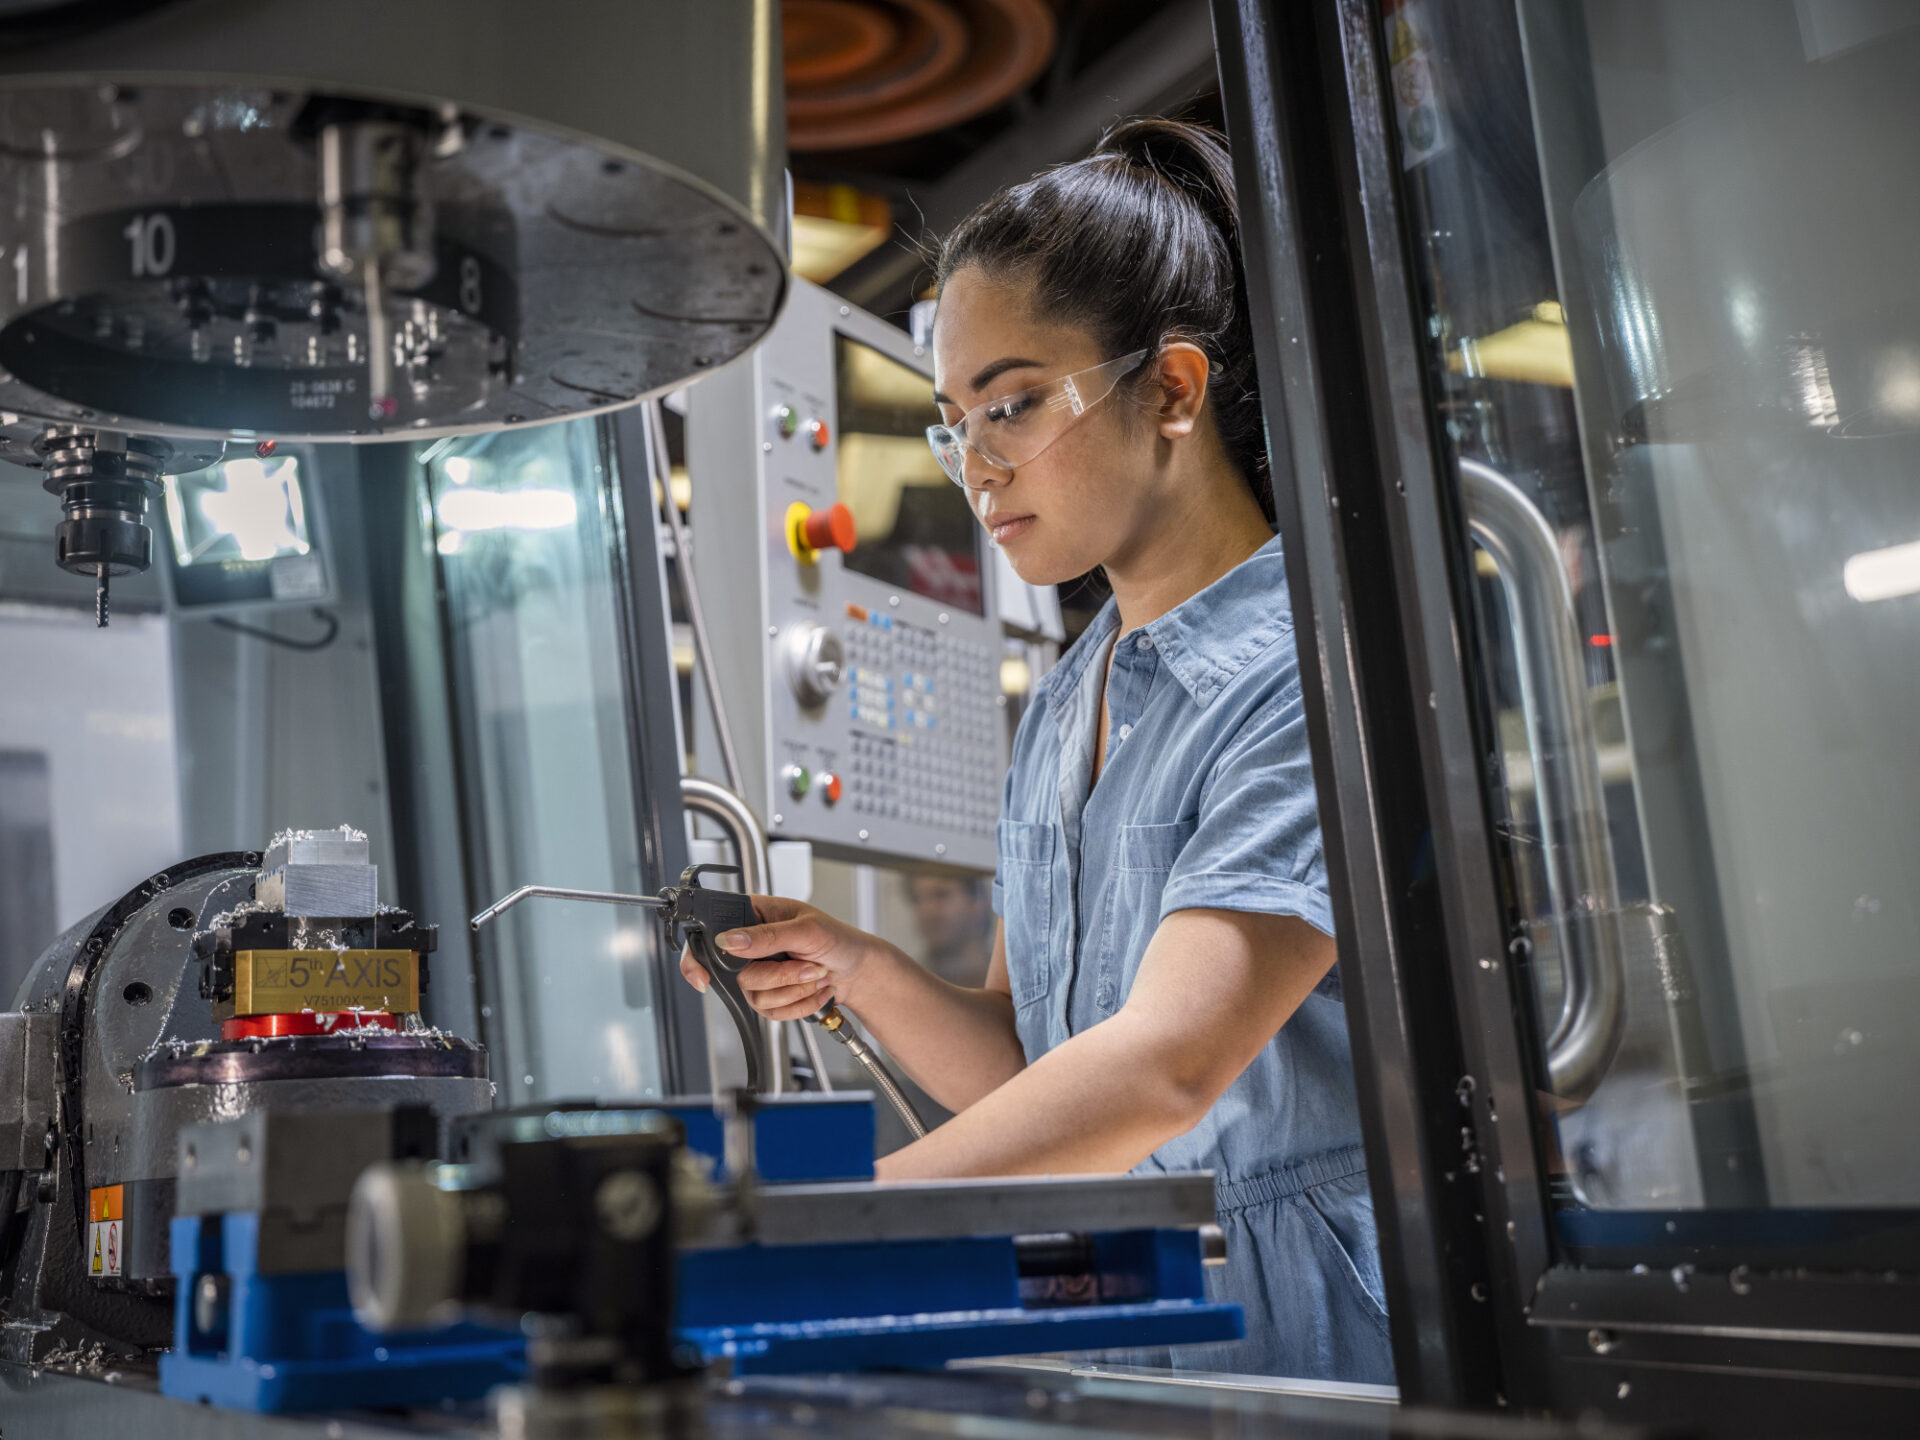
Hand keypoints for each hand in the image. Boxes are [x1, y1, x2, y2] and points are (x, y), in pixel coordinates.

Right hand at [678, 895, 894, 1021]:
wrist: (859, 971)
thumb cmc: (839, 939)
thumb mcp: (806, 929)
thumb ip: (767, 935)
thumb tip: (730, 940)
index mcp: (752, 915)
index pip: (709, 933)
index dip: (698, 957)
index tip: (704, 977)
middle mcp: (750, 945)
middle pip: (735, 974)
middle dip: (778, 976)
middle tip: (808, 966)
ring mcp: (758, 973)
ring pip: (754, 996)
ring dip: (794, 990)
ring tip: (816, 973)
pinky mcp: (769, 996)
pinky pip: (770, 1012)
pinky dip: (799, 1004)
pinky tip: (815, 989)